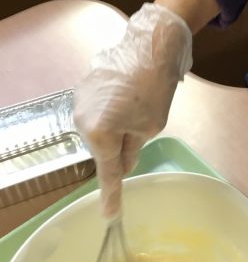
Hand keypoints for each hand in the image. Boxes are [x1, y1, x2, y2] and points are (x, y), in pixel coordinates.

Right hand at [74, 3, 191, 217]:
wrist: (149, 46)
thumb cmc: (154, 90)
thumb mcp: (150, 127)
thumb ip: (131, 150)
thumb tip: (122, 164)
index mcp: (99, 134)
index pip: (108, 171)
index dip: (111, 195)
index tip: (110, 215)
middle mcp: (81, 120)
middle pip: (104, 147)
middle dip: (120, 144)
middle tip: (144, 125)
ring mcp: (80, 102)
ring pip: (100, 128)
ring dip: (117, 125)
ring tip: (138, 103)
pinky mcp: (84, 87)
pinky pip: (98, 110)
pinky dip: (112, 110)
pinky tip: (128, 94)